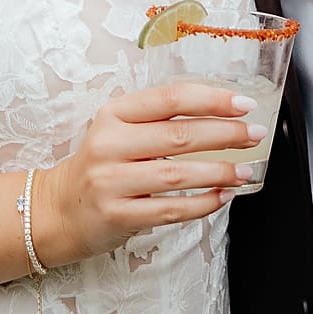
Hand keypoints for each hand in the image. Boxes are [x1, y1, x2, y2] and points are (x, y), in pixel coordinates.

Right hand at [31, 80, 260, 265]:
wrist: (59, 210)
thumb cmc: (101, 166)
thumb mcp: (119, 131)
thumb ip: (159, 120)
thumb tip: (221, 116)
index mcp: (113, 114)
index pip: (170, 99)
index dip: (211, 99)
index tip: (243, 103)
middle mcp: (109, 144)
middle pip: (178, 135)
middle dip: (225, 134)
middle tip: (253, 135)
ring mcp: (110, 181)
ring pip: (176, 174)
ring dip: (218, 172)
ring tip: (243, 171)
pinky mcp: (117, 215)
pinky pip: (169, 209)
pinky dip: (202, 204)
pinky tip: (222, 197)